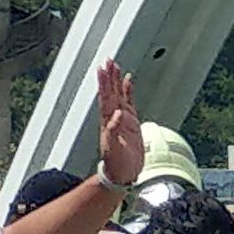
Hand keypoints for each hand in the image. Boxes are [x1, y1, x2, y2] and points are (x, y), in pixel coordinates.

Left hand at [96, 59, 141, 186]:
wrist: (123, 173)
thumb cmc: (116, 164)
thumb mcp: (112, 149)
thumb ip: (113, 132)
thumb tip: (117, 115)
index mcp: (108, 121)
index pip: (105, 97)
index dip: (104, 83)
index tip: (102, 70)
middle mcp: (113, 117)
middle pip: (111, 92)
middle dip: (109, 76)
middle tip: (108, 61)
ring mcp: (122, 119)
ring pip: (118, 94)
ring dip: (116, 80)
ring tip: (115, 66)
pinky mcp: (132, 123)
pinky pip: (130, 102)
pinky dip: (128, 91)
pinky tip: (127, 81)